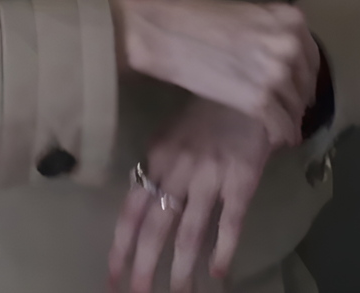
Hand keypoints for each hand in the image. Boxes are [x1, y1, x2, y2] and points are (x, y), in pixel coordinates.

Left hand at [107, 97, 273, 292]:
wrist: (248, 86)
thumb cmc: (208, 109)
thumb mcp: (172, 133)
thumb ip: (159, 166)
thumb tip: (143, 202)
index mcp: (157, 158)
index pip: (131, 210)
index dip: (121, 247)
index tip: (112, 277)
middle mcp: (178, 170)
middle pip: (156, 228)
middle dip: (144, 267)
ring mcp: (210, 177)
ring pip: (190, 233)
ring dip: (183, 270)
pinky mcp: (242, 180)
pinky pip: (230, 223)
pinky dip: (224, 251)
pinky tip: (219, 274)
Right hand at [110, 0, 319, 149]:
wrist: (166, 32)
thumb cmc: (194, 16)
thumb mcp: (245, 14)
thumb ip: (268, 32)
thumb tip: (276, 52)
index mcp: (289, 19)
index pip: (310, 56)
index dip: (302, 76)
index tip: (294, 87)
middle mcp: (290, 45)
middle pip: (305, 84)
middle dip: (295, 98)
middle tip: (282, 108)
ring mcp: (278, 74)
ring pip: (295, 108)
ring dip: (287, 118)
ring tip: (275, 125)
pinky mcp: (261, 101)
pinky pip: (282, 127)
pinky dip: (279, 136)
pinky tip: (271, 139)